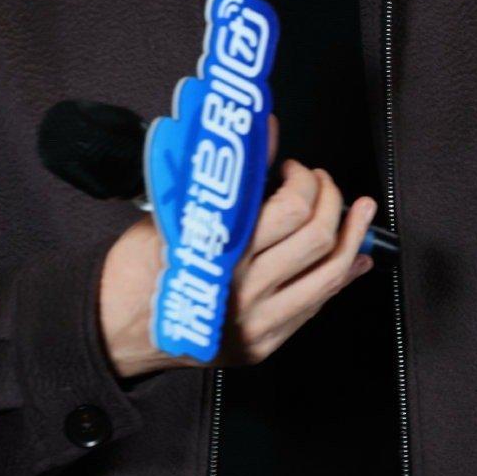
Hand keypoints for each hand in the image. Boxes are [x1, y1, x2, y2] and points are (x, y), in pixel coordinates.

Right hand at [99, 115, 376, 377]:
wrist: (117, 327)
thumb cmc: (139, 266)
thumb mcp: (177, 210)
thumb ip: (228, 178)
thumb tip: (264, 132)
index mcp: (221, 252)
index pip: (290, 209)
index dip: (302, 179)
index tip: (292, 167)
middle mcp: (245, 290)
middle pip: (318, 238)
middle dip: (329, 198)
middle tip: (319, 182)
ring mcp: (260, 323)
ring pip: (330, 275)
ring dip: (353, 236)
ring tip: (360, 211)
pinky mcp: (266, 343)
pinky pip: (317, 306)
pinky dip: (342, 276)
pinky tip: (353, 257)